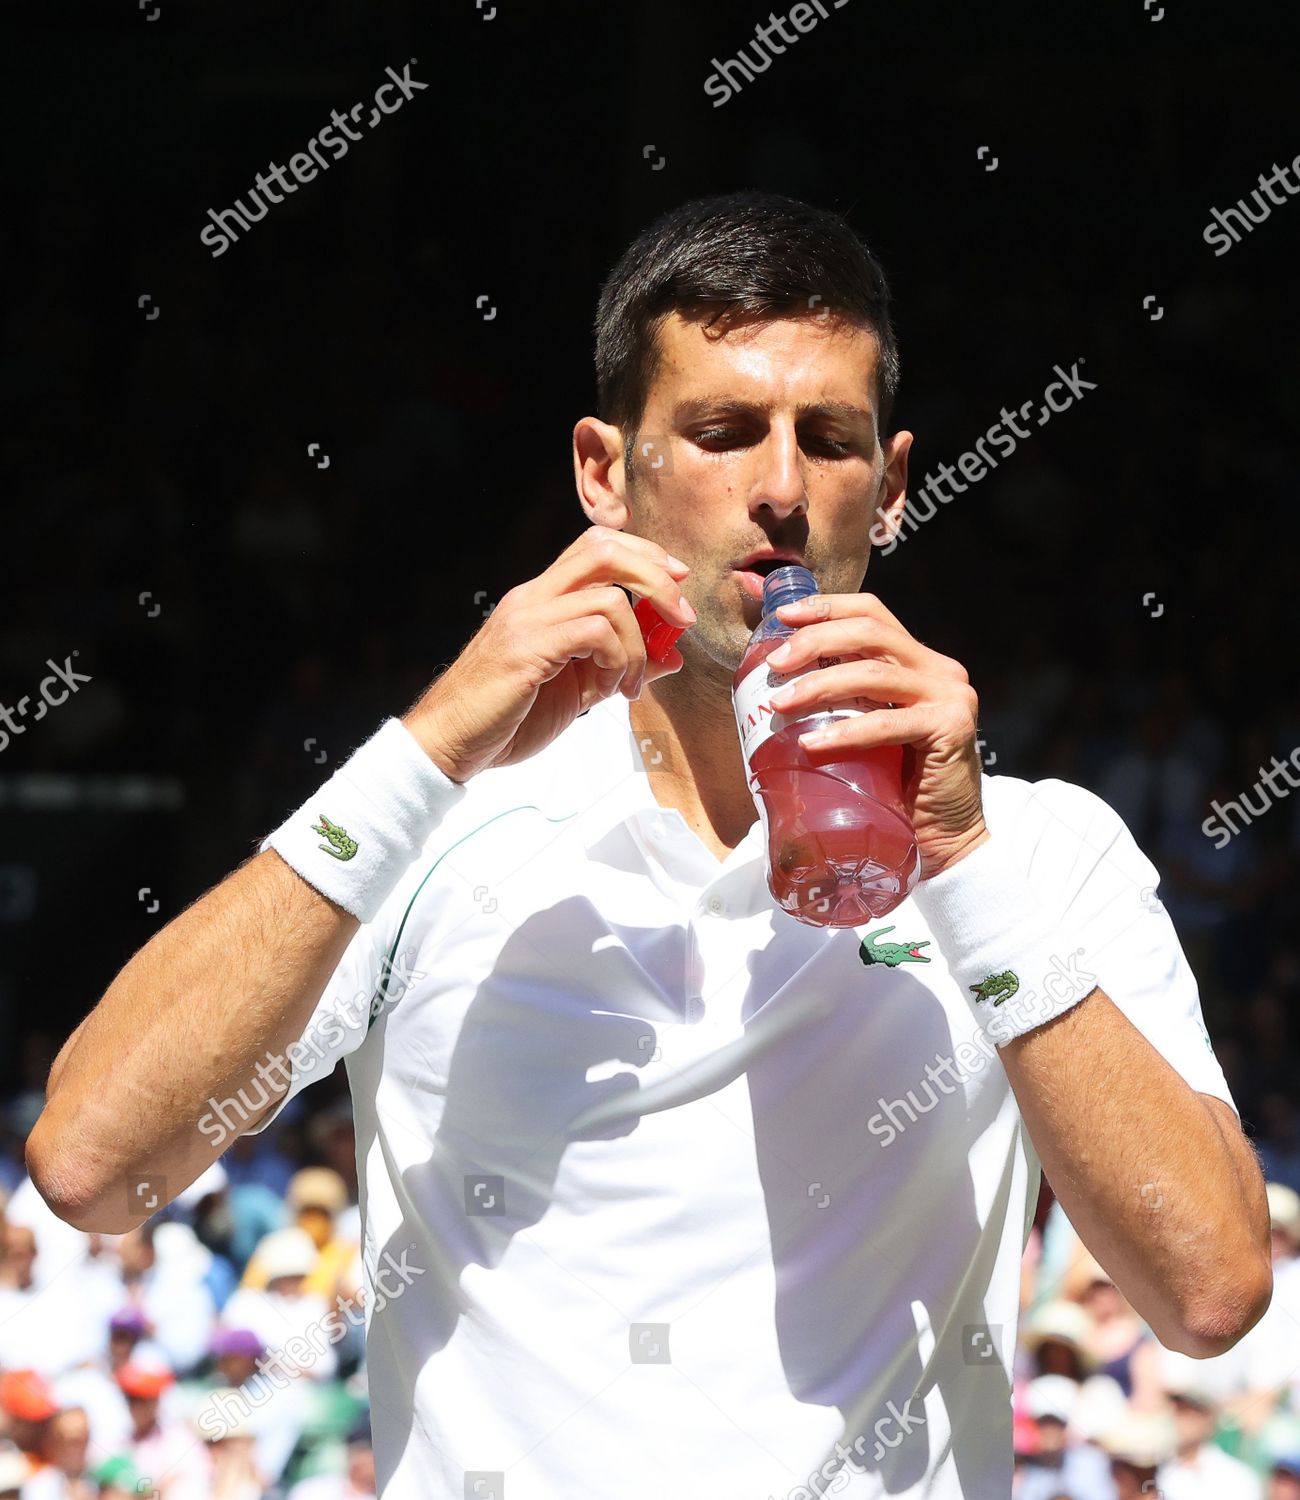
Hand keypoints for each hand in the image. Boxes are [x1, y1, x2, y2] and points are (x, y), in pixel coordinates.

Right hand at [402, 526, 694, 783]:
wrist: (449, 743)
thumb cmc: (505, 718)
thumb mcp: (578, 691)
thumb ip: (621, 666)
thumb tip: (670, 656)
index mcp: (542, 600)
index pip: (597, 547)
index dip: (645, 556)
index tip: (677, 584)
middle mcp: (533, 598)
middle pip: (605, 551)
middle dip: (656, 577)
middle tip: (681, 615)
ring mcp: (528, 619)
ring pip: (607, 597)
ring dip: (637, 643)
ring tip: (629, 683)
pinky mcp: (527, 648)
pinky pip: (593, 631)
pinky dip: (618, 658)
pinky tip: (610, 688)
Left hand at [763, 591, 987, 877]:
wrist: (947, 842)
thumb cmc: (898, 788)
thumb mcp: (868, 732)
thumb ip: (844, 703)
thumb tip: (778, 688)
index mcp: (918, 662)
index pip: (872, 614)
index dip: (827, 607)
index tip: (783, 616)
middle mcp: (939, 669)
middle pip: (870, 632)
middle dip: (815, 641)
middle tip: (775, 664)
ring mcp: (950, 696)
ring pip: (874, 673)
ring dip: (820, 685)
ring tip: (781, 704)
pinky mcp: (951, 728)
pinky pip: (887, 723)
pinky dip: (845, 732)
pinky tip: (812, 742)